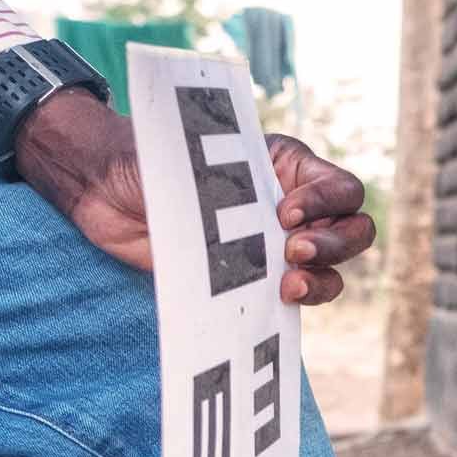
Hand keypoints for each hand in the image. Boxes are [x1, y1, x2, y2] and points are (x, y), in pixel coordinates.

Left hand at [13, 87, 375, 304]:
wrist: (102, 188)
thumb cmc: (150, 157)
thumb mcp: (198, 155)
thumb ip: (235, 180)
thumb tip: (266, 212)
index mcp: (289, 168)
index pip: (343, 189)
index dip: (326, 204)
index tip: (283, 214)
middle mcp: (293, 208)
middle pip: (353, 231)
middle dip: (334, 244)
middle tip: (293, 251)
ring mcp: (275, 246)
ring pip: (332, 269)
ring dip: (323, 280)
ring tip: (290, 286)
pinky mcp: (252, 280)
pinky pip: (294, 296)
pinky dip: (297, 302)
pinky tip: (277, 301)